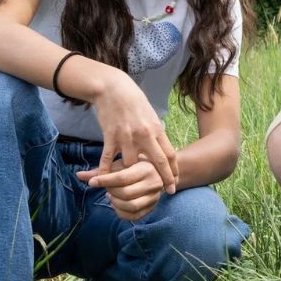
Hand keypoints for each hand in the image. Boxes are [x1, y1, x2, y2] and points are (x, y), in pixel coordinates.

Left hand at [77, 156, 164, 220]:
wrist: (158, 172)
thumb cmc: (135, 166)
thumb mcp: (120, 164)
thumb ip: (100, 170)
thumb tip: (78, 175)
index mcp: (147, 169)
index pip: (122, 178)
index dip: (104, 181)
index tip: (92, 182)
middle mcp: (154, 183)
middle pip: (126, 193)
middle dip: (111, 191)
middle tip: (106, 187)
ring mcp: (155, 197)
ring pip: (130, 206)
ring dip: (115, 202)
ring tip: (111, 195)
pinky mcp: (152, 208)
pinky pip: (133, 216)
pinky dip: (120, 212)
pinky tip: (117, 203)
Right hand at [92, 69, 177, 193]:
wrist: (113, 88)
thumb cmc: (134, 102)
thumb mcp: (150, 116)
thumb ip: (156, 133)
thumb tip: (162, 149)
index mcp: (156, 129)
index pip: (169, 154)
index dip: (174, 170)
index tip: (176, 181)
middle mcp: (144, 135)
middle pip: (157, 162)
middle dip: (164, 179)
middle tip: (168, 192)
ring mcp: (126, 137)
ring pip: (131, 165)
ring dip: (130, 176)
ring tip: (131, 188)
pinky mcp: (110, 136)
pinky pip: (107, 159)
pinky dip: (105, 171)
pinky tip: (104, 181)